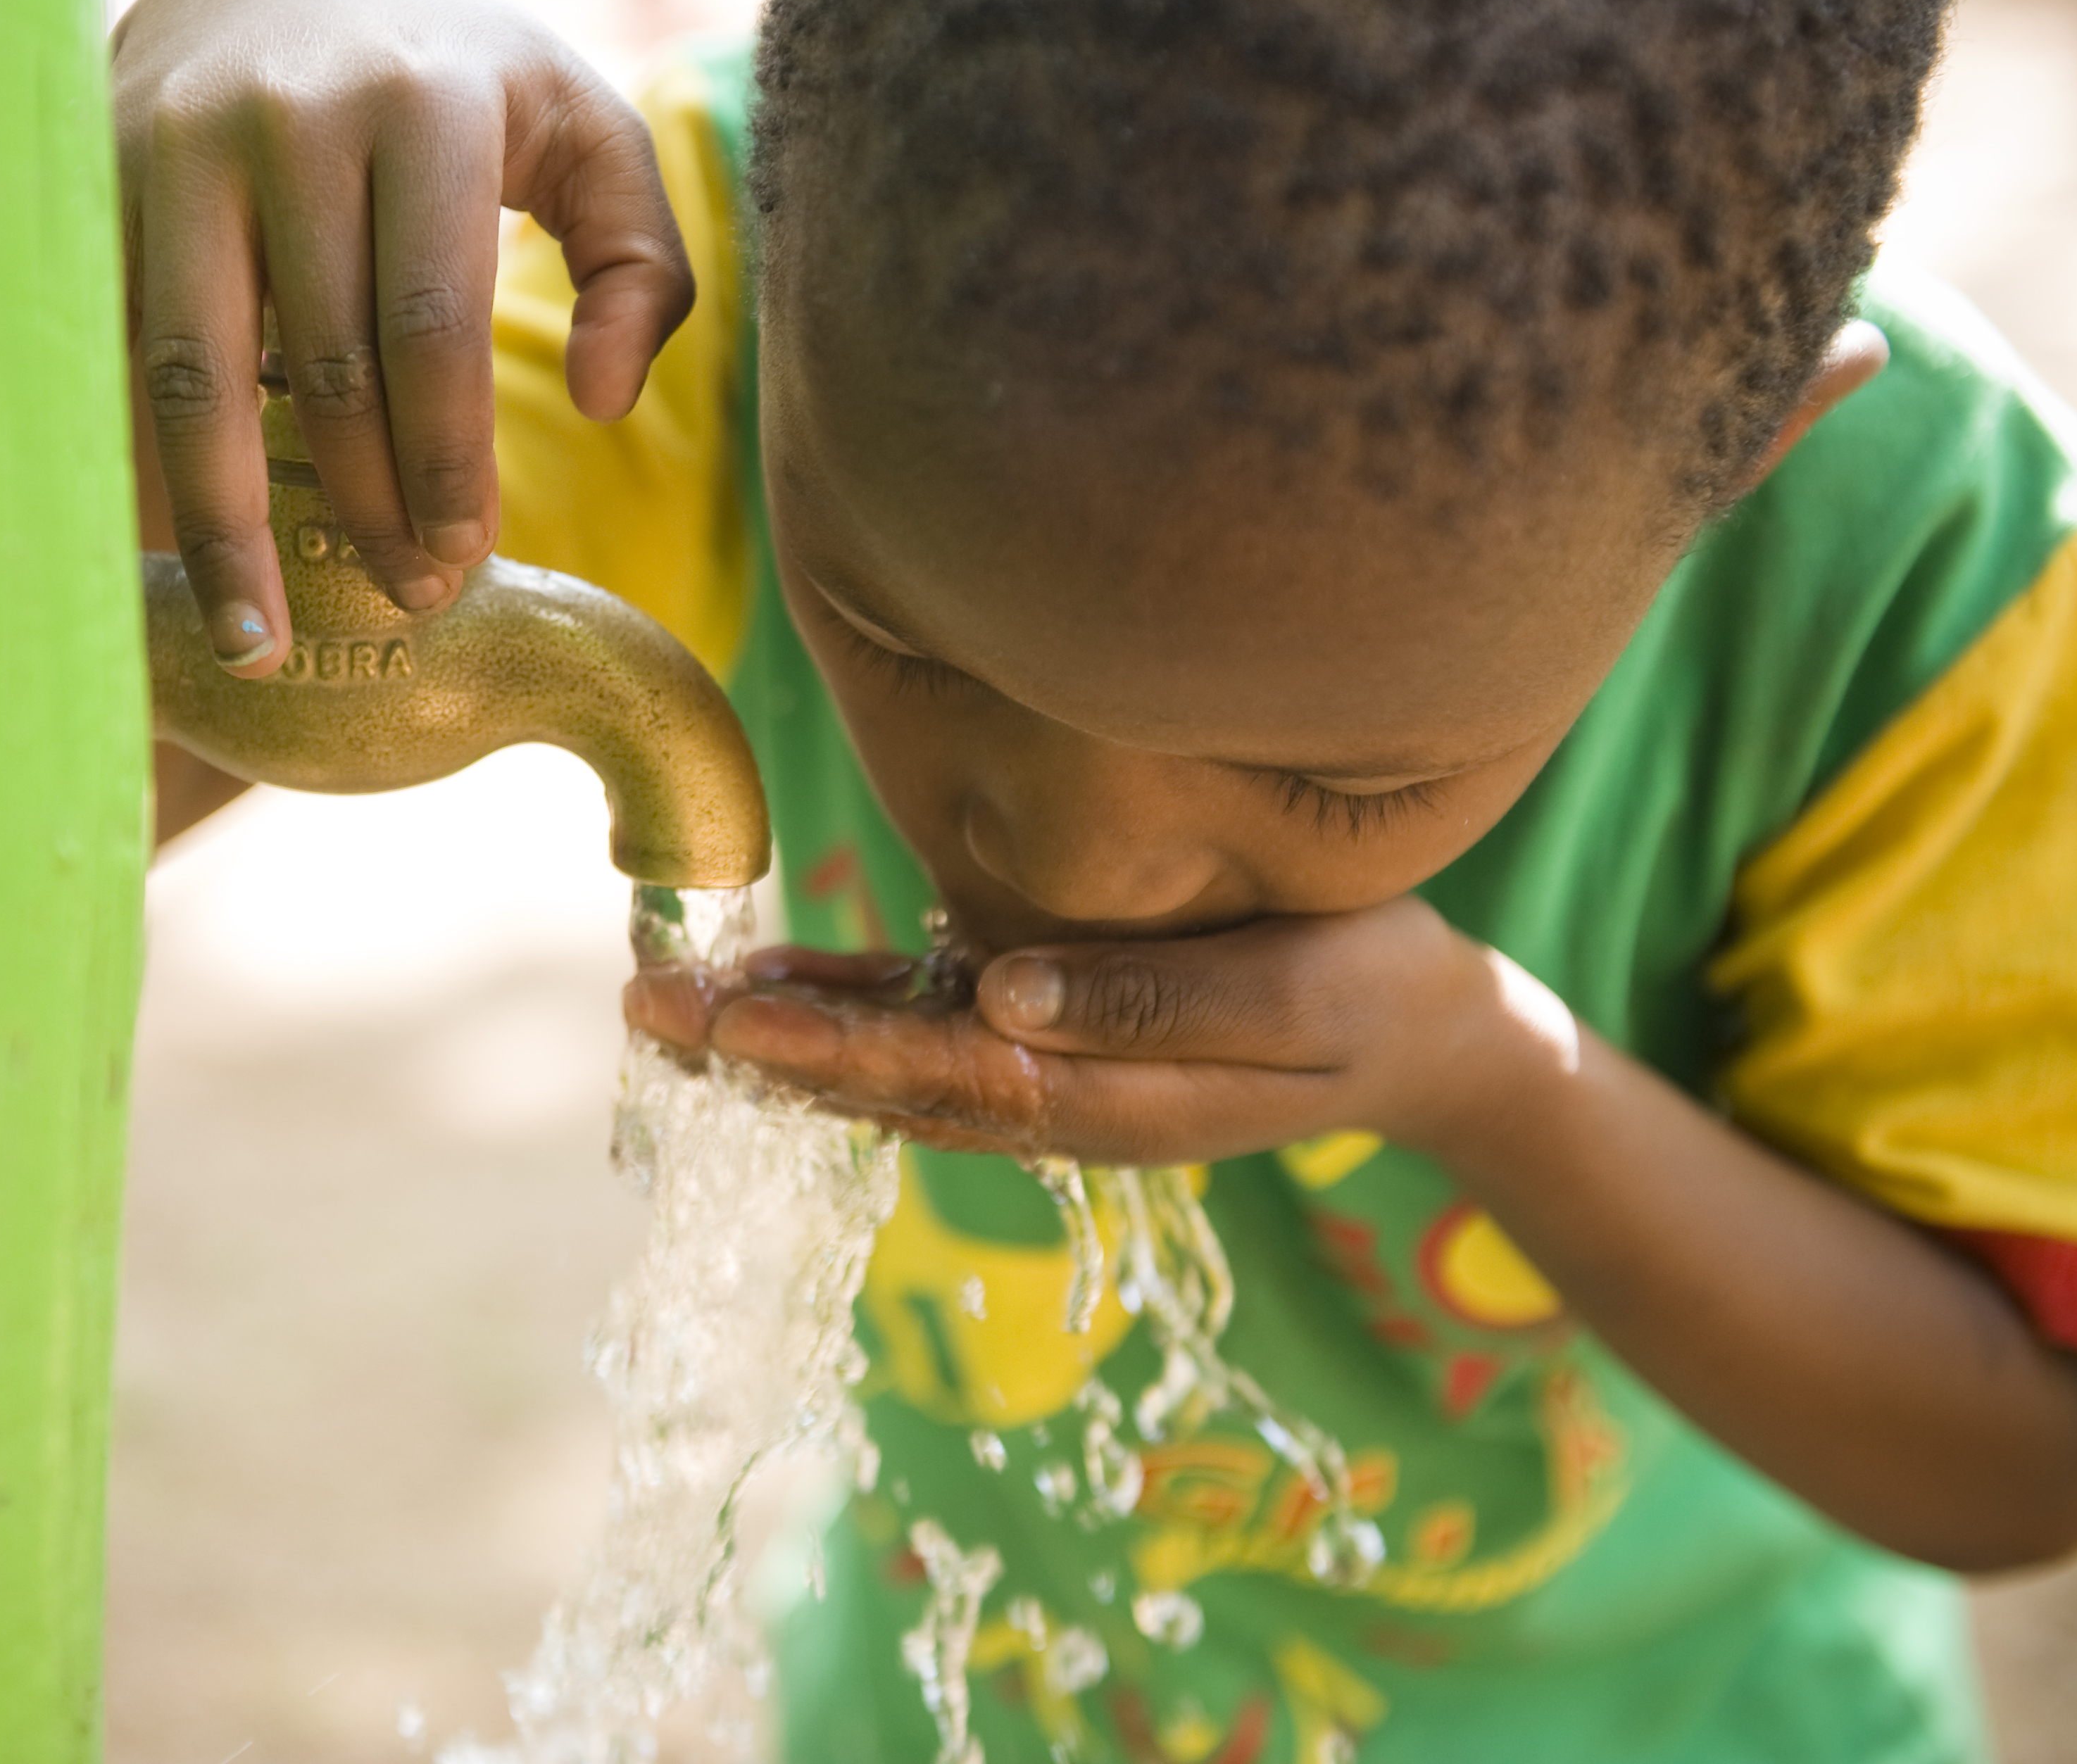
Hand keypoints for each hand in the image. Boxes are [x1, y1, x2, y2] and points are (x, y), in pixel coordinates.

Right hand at [114, 0, 694, 673]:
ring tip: (260, 644)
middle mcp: (289, 115)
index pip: (433, 323)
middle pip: (325, 365)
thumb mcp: (585, 132)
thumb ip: (639, 262)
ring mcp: (176, 143)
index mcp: (423, 103)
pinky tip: (185, 558)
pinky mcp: (99, 180)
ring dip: (227, 523)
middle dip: (366, 507)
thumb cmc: (457, 82)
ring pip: (195, 373)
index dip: (447, 463)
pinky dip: (153, 463)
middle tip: (407, 601)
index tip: (463, 561)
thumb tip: (603, 401)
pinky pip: (124, 351)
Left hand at [627, 898, 1581, 1169]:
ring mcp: (1052, 1068)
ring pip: (891, 1058)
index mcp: (1107, 1101)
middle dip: (761, 1048)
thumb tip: (1006, 995)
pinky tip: (773, 974)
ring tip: (668, 998)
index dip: (827, 1048)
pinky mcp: (1059, 1024)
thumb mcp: (1294, 998)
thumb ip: (1154, 1005)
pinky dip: (850, 1003)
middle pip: (884, 1080)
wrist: (1434, 1033)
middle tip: (642, 1007)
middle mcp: (1057, 1098)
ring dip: (780, 1033)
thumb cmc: (1376, 993)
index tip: (728, 1018)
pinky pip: (934, 1022)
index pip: (940, 1078)